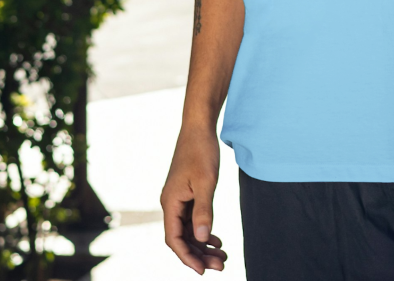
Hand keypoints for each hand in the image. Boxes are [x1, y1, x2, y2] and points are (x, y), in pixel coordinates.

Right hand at [161, 126, 226, 273]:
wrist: (199, 127)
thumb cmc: (201, 150)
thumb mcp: (206, 182)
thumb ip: (204, 211)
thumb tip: (203, 239)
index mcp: (170, 202)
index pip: (174, 239)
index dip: (188, 257)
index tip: (204, 271)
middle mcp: (171, 203)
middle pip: (182, 238)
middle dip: (199, 254)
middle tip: (221, 266)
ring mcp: (178, 199)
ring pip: (188, 231)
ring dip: (203, 245)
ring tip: (222, 256)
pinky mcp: (186, 193)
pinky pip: (191, 220)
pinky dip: (203, 231)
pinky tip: (216, 239)